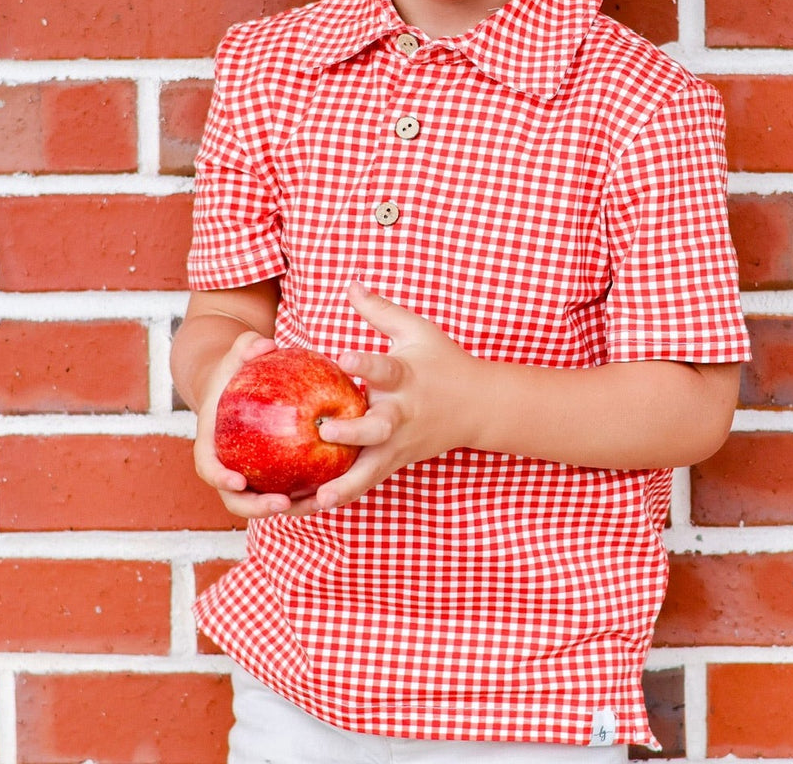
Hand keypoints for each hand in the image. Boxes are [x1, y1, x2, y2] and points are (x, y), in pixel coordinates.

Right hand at [191, 330, 306, 519]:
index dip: (219, 477)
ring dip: (287, 508)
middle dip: (255, 507)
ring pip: (262, 501)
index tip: (238, 481)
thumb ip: (247, 346)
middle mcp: (227, 463)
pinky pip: (284, 488)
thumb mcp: (239, 353)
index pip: (208, 466)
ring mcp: (247, 471)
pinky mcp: (269, 473)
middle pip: (234, 497)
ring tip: (315, 504)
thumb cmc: (237, 368)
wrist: (236, 384)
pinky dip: (302, 495)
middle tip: (282, 503)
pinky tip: (329, 491)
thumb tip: (265, 344)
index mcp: (210, 441)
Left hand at [313, 281, 484, 508]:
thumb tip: (350, 284)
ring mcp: (399, 443)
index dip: (364, 364)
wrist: (479, 406)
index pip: (384, 369)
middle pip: (377, 428)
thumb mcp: (417, 331)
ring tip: (317, 497)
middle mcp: (401, 414)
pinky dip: (344, 495)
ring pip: (371, 468)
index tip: (343, 358)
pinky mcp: (395, 462)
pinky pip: (367, 482)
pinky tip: (313, 508)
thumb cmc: (444, 363)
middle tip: (325, 431)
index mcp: (405, 378)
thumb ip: (380, 311)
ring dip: (345, 483)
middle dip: (351, 431)